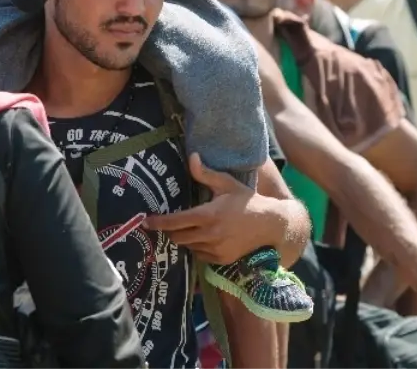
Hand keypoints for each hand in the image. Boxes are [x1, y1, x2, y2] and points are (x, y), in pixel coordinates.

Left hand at [144, 153, 267, 263]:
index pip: (175, 222)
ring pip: (188, 246)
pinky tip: (203, 237)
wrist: (270, 225)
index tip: (145, 221)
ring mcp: (216, 250)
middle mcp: (210, 235)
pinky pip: (200, 255)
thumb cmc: (247, 200)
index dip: (158, 222)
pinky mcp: (222, 259)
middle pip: (177, 237)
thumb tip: (191, 156)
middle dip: (169, 231)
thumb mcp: (227, 183)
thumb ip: (205, 173)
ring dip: (184, 238)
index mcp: (208, 215)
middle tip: (168, 223)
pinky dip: (197, 247)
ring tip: (188, 228)